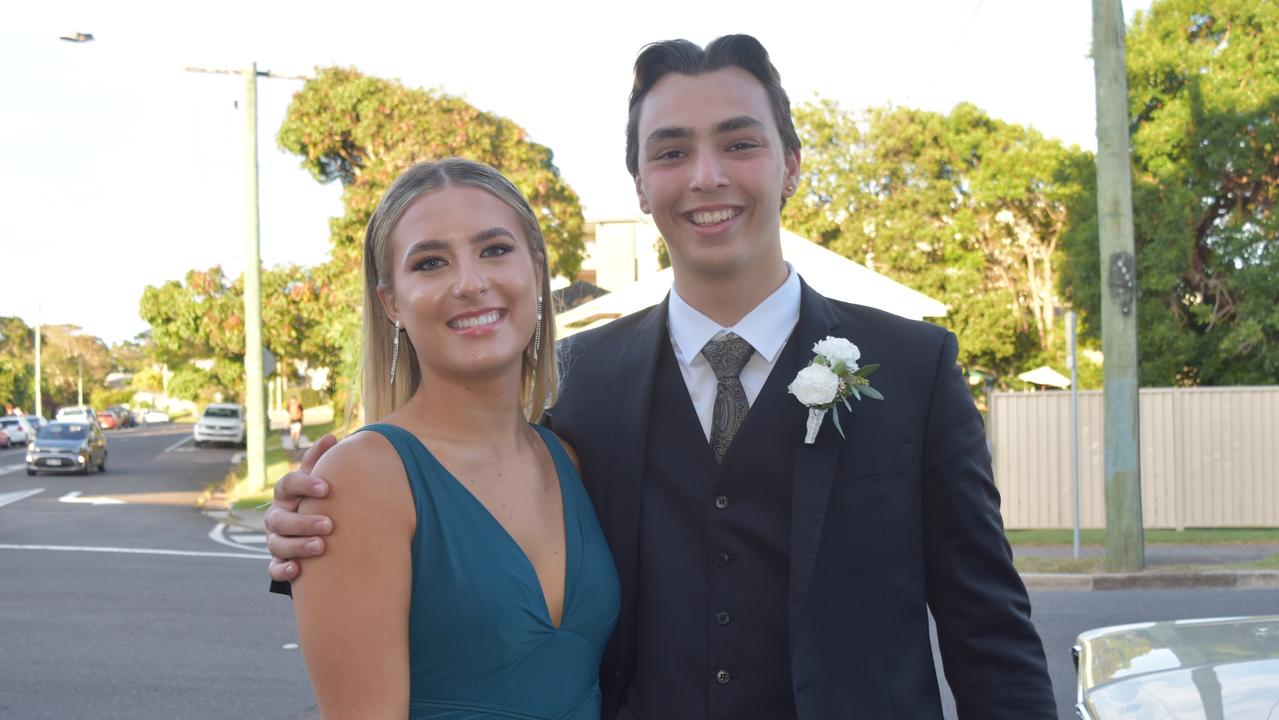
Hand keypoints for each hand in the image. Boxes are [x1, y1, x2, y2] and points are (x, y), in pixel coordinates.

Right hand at [266, 433, 336, 581]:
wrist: (312, 530)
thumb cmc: (317, 501)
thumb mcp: (317, 480)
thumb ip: (321, 460)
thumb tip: (332, 437)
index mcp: (286, 494)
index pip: (287, 484)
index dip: (304, 485)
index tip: (326, 488)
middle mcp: (277, 516)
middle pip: (280, 518)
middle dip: (303, 522)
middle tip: (329, 525)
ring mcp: (275, 539)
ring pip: (277, 543)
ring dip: (297, 545)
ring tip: (320, 547)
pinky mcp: (278, 561)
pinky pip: (273, 568)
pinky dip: (282, 569)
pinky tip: (297, 569)